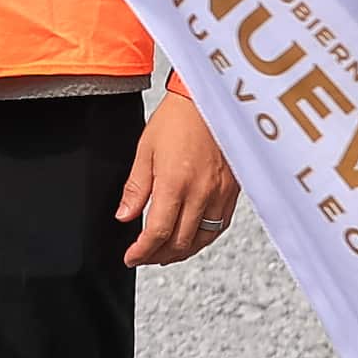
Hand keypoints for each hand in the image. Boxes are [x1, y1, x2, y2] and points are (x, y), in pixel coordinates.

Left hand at [116, 96, 239, 264]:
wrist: (209, 100)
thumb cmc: (178, 119)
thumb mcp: (145, 150)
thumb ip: (136, 187)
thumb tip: (124, 214)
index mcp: (175, 184)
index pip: (158, 233)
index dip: (142, 251)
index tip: (131, 257)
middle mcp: (201, 193)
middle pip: (181, 242)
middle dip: (159, 256)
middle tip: (144, 257)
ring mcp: (220, 194)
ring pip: (203, 239)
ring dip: (182, 252)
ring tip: (165, 253)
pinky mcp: (233, 191)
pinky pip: (220, 226)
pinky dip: (203, 238)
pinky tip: (192, 237)